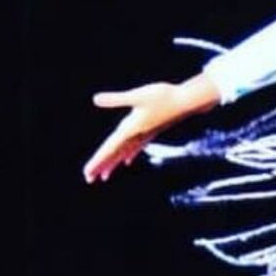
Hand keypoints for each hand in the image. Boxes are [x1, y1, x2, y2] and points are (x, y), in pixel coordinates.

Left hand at [83, 74, 217, 182]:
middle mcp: (136, 135)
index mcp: (130, 129)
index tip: (87, 173)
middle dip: (102, 166)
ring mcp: (144, 135)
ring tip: (104, 176)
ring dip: (113, 164)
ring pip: (124, 154)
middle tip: (89, 179)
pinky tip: (126, 162)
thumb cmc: (164, 96)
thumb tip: (96, 99)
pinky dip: (129, 155)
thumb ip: (116, 99)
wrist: (188, 101)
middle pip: (115, 154)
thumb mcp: (138, 95)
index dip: (97, 161)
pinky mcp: (151, 132)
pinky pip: (136, 148)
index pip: (109, 148)